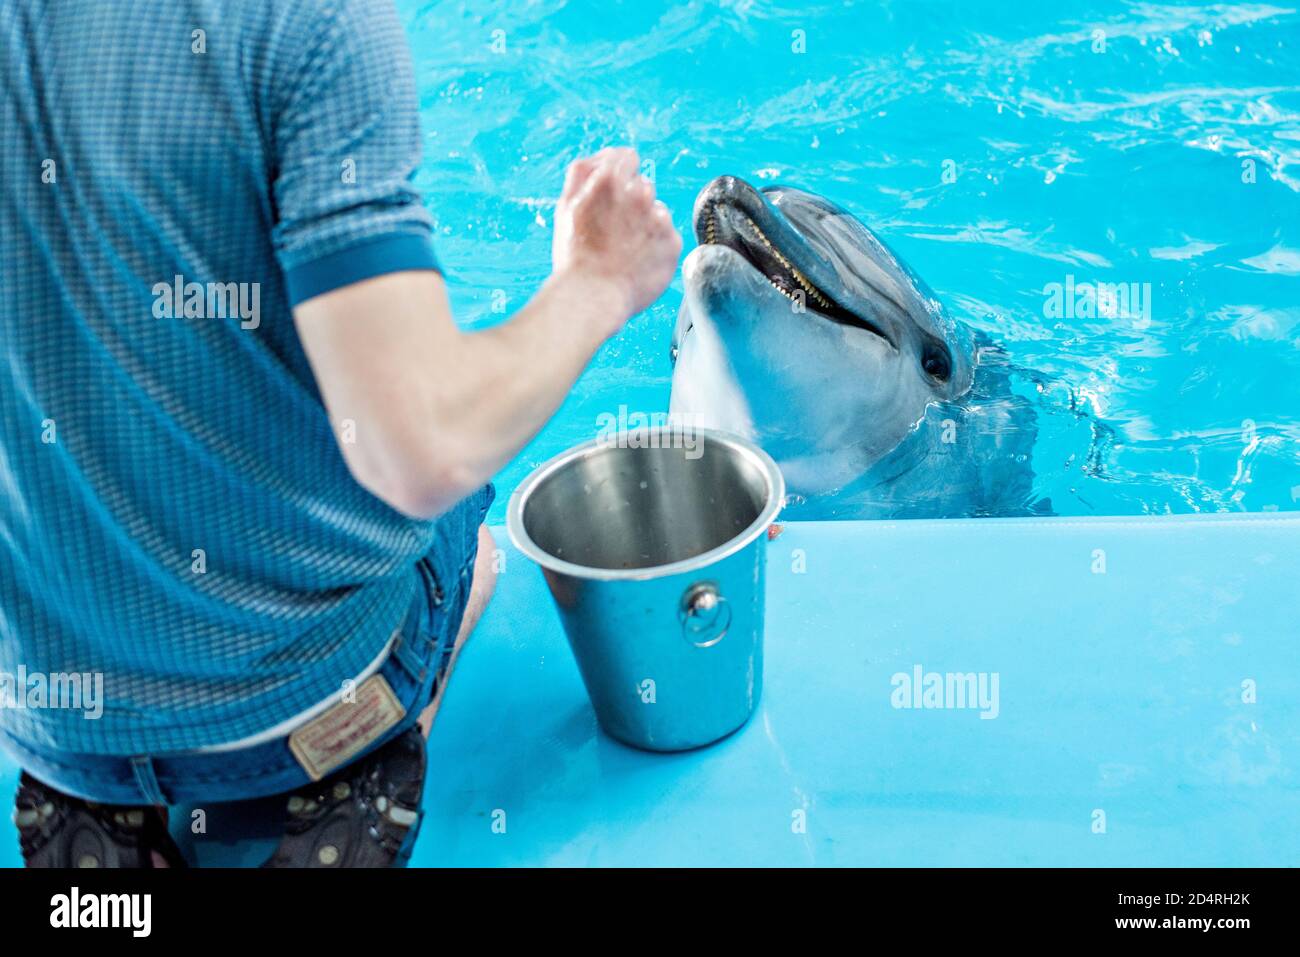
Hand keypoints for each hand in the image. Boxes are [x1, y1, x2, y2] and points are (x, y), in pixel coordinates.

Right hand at [551, 147, 681, 333]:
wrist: (592, 297)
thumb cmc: (575, 255)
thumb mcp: (566, 206)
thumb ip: (582, 174)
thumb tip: (601, 159)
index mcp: (609, 179)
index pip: (627, 157)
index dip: (620, 172)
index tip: (615, 190)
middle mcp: (639, 193)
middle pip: (642, 185)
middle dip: (630, 202)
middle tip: (613, 230)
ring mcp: (659, 218)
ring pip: (656, 211)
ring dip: (644, 223)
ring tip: (624, 249)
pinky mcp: (673, 242)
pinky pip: (667, 236)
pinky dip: (655, 246)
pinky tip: (637, 261)